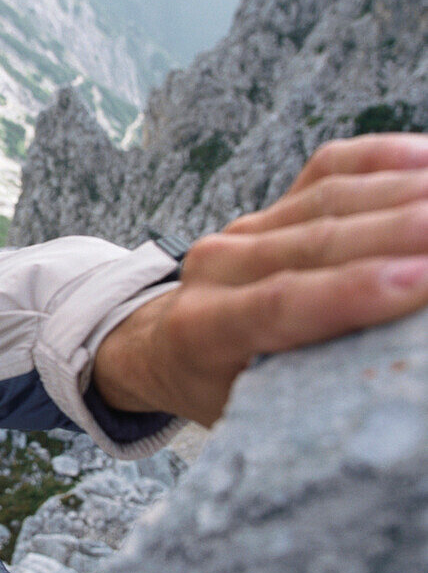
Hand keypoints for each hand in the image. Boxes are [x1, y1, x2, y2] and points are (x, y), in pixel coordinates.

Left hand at [95, 133, 427, 425]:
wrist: (169, 343)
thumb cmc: (224, 389)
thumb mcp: (251, 413)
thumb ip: (309, 394)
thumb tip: (384, 393)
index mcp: (203, 329)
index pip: (282, 303)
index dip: (353, 291)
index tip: (420, 281)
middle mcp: (218, 268)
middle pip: (317, 241)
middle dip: (404, 234)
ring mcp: (245, 228)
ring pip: (330, 199)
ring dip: (409, 194)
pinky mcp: (272, 203)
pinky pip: (332, 169)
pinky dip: (387, 159)